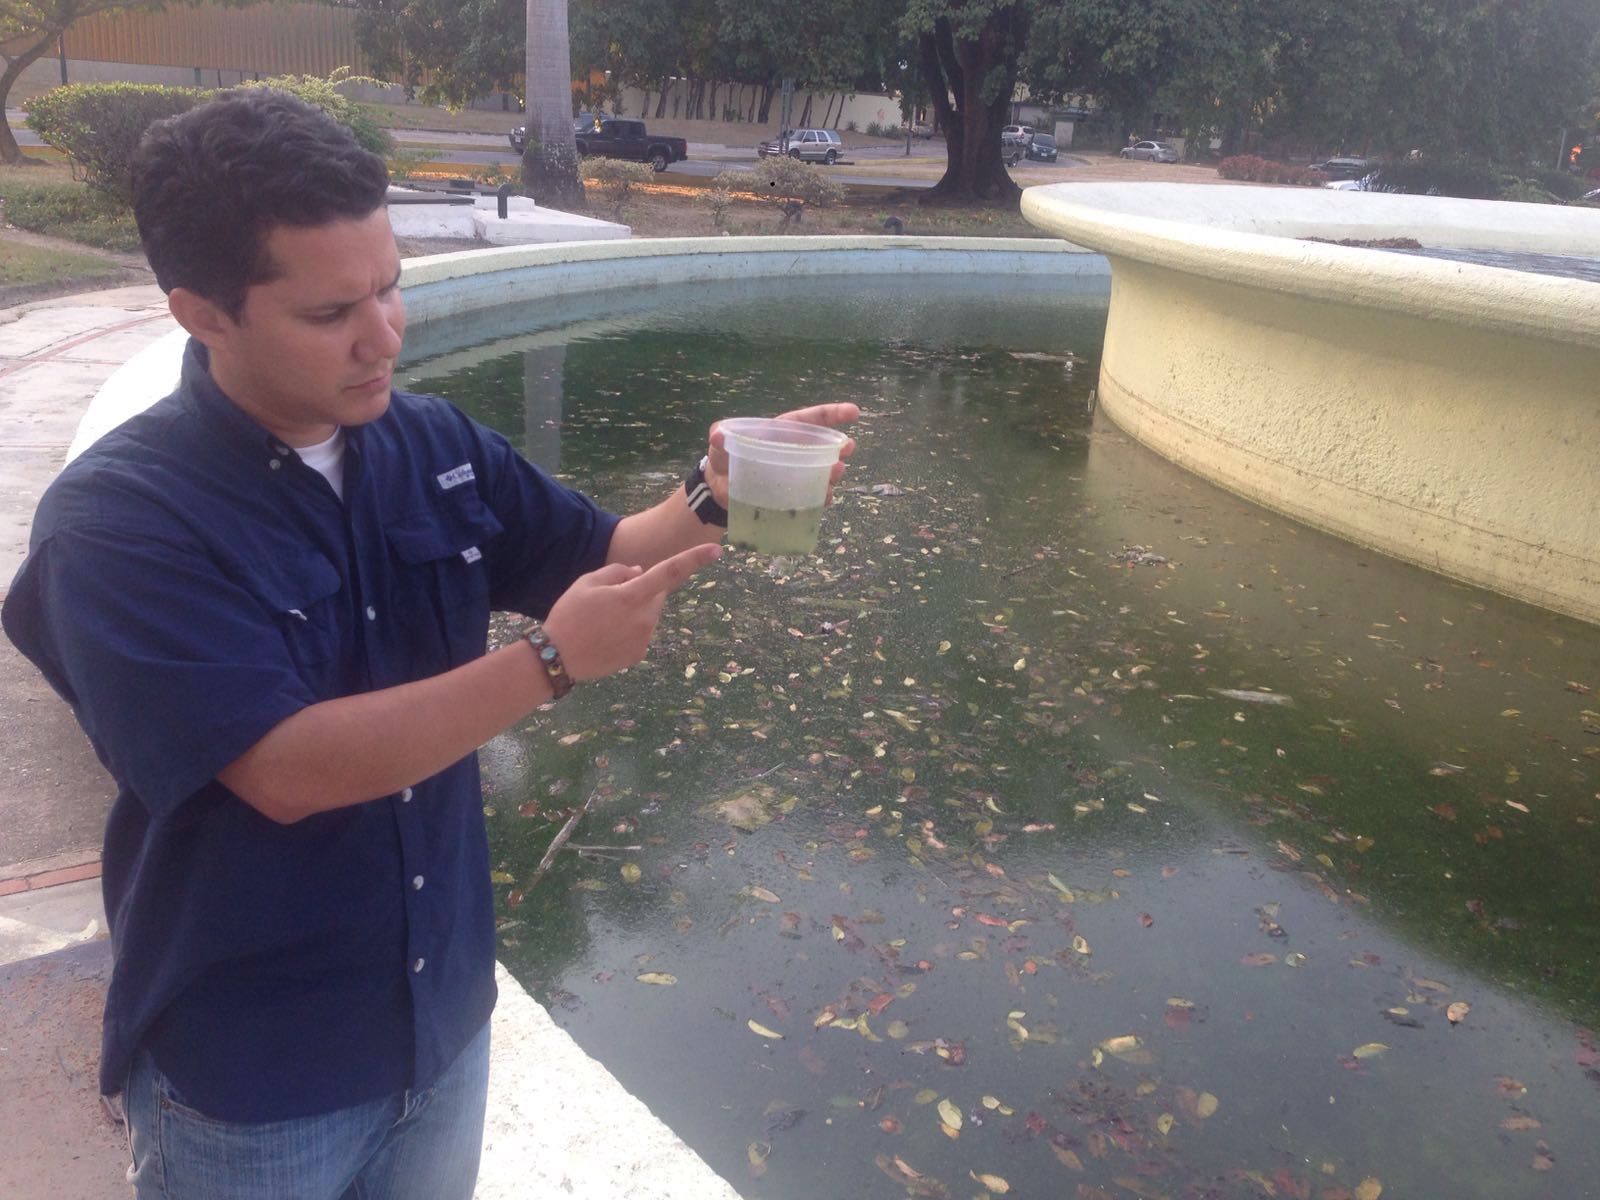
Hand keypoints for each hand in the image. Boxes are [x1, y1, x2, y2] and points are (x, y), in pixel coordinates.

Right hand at [543, 543, 720, 681]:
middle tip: (610, 599)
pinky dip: (629, 630)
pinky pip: (641, 633)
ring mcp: (643, 639)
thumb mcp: (586, 582)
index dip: (694, 560)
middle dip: (642, 591)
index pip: (669, 572)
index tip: (717, 551)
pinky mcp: (639, 654)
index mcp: (631, 596)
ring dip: (635, 611)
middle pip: (656, 595)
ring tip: (604, 620)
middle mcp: (644, 618)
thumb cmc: (569, 615)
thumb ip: (618, 572)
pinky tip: (606, 636)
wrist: (556, 658)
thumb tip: (640, 573)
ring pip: (649, 615)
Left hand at [702, 402, 860, 507]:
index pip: (812, 420)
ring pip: (822, 472)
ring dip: (832, 474)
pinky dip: (820, 498)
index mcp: (783, 432)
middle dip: (840, 447)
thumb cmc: (723, 456)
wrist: (719, 488)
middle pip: (824, 447)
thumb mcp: (720, 441)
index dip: (834, 414)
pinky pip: (813, 496)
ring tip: (835, 475)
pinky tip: (825, 499)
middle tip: (848, 450)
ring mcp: (796, 474)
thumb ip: (719, 434)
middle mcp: (795, 451)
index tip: (854, 413)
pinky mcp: (792, 495)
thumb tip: (717, 435)